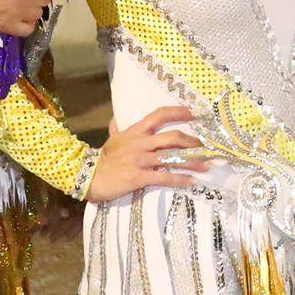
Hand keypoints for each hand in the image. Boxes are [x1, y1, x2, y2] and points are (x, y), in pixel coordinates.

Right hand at [86, 106, 213, 202]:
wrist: (88, 176)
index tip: (195, 113)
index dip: (179, 112)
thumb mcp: (111, 140)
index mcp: (135, 131)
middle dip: (193, 142)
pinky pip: (165, 177)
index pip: (160, 115)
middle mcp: (141, 143)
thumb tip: (116, 119)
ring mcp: (141, 159)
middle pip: (173, 137)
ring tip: (207, 165)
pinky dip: (180, 179)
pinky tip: (192, 181)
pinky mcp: (140, 176)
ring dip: (192, 162)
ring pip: (172, 157)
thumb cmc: (102, 159)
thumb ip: (117, 129)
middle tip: (207, 147)